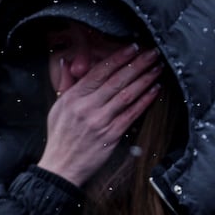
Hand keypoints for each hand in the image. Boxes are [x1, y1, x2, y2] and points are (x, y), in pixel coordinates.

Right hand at [39, 46, 161, 187]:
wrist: (61, 167)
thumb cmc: (59, 137)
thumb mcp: (57, 108)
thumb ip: (66, 83)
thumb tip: (68, 61)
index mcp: (73, 98)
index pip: (99, 72)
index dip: (118, 58)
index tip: (133, 48)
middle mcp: (86, 108)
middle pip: (117, 81)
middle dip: (137, 64)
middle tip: (153, 53)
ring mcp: (100, 121)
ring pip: (127, 95)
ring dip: (145, 79)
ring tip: (157, 68)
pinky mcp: (111, 135)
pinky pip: (131, 114)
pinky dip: (144, 100)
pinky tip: (154, 90)